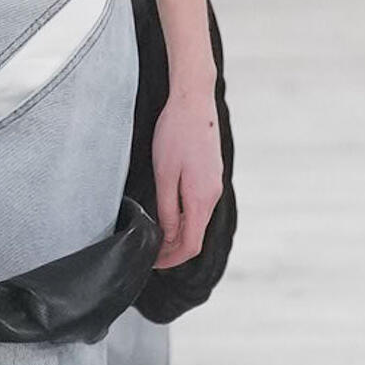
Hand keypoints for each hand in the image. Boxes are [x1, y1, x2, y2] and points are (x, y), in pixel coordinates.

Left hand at [150, 83, 223, 270]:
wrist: (193, 101)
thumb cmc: (175, 133)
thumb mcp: (165, 175)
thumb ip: (168, 209)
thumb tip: (169, 237)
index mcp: (201, 199)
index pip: (191, 245)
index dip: (171, 260)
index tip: (152, 263)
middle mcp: (213, 195)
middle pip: (196, 236)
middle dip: (173, 250)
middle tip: (149, 254)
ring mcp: (214, 185)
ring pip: (198, 221)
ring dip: (179, 234)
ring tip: (155, 236)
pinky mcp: (211, 175)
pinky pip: (200, 205)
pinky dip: (185, 218)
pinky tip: (169, 214)